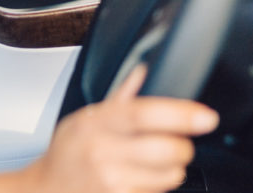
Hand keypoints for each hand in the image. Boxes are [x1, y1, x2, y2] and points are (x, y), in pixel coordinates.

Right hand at [30, 65, 218, 192]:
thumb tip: (143, 71)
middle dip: (183, 145)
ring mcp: (111, 181)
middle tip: (177, 141)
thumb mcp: (84, 118)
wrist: (46, 191)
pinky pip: (158, 192)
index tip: (206, 117)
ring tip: (152, 162)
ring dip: (173, 168)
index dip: (179, 114)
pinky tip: (140, 178)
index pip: (142, 114)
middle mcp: (102, 152)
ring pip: (170, 174)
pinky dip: (159, 185)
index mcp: (94, 123)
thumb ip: (119, 97)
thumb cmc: (67, 154)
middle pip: (166, 148)